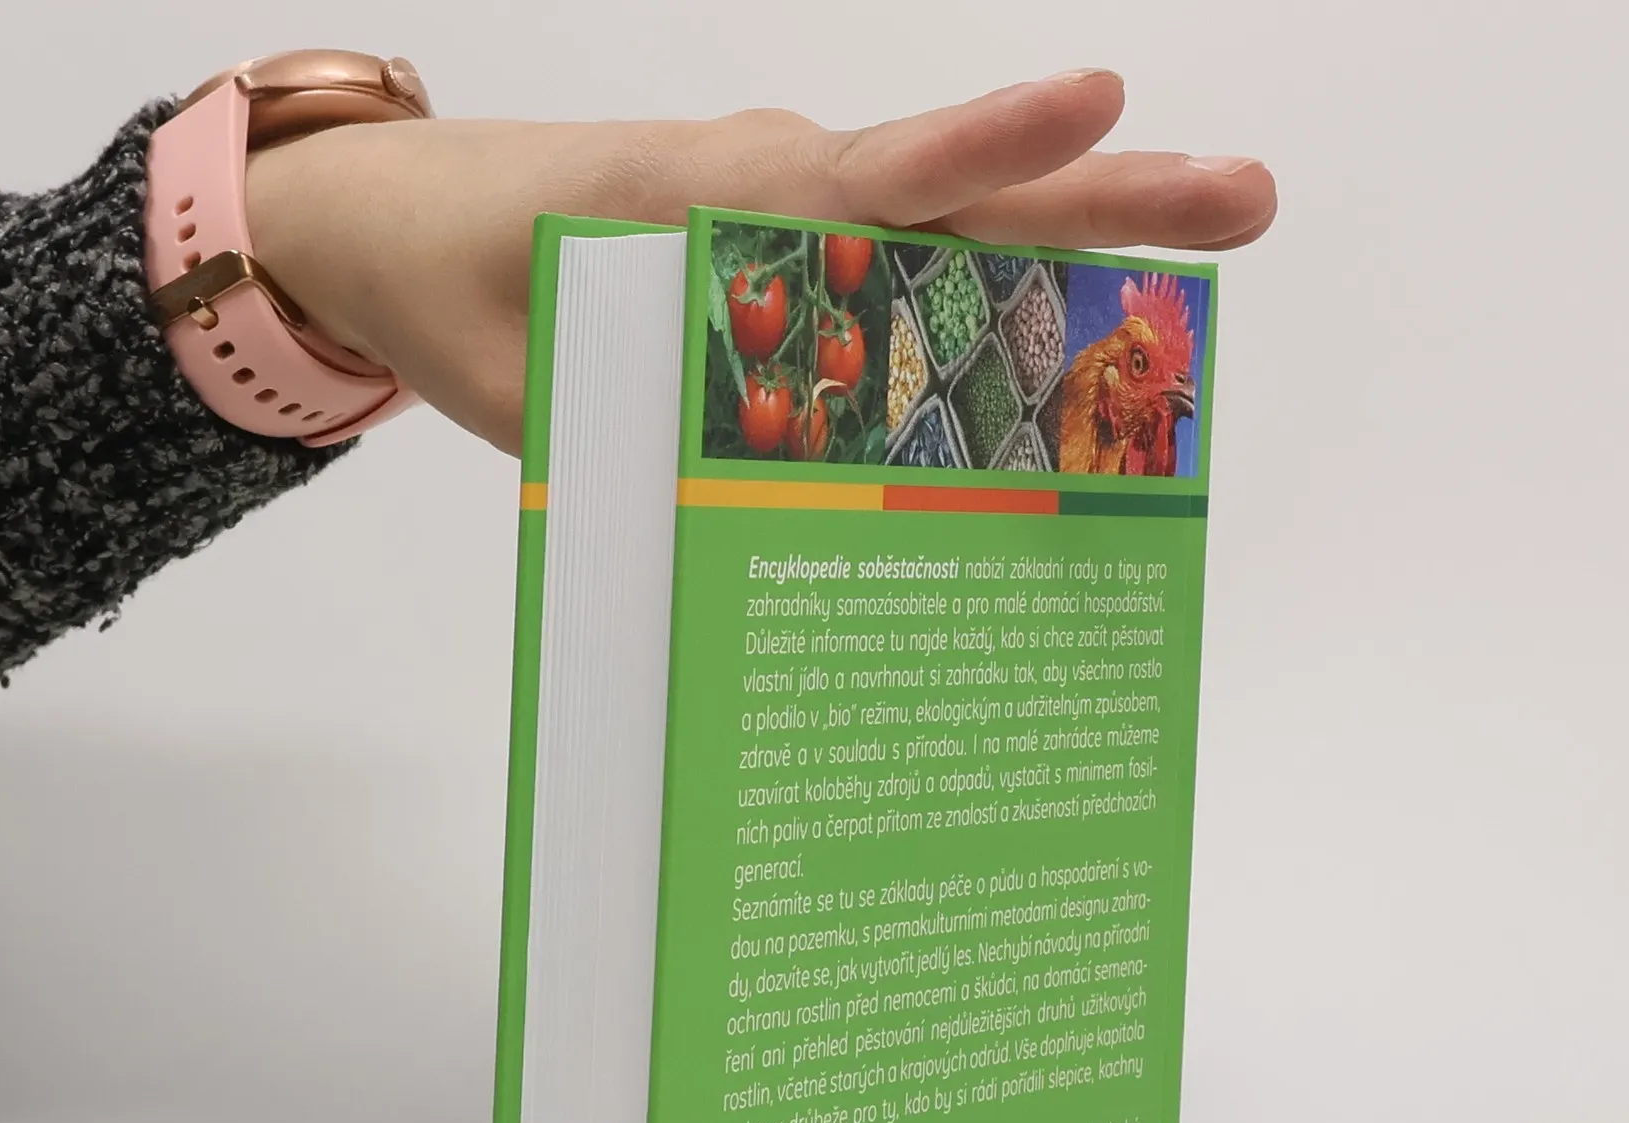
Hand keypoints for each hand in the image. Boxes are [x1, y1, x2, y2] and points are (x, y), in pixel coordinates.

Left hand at [244, 71, 1275, 453]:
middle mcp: (771, 184)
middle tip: (1246, 200)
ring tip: (1198, 274)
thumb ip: (621, 428)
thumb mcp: (516, 378)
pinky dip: (974, 303)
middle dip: (1107, 193)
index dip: (989, 144)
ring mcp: (784, 207)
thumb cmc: (446, 280)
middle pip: (962, 190)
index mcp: (709, 195)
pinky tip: (1039, 370)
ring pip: (948, 227)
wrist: (383, 219)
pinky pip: (895, 268)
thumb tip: (738, 513)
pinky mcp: (778, 240)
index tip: (1102, 103)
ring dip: (1068, 249)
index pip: (874, 173)